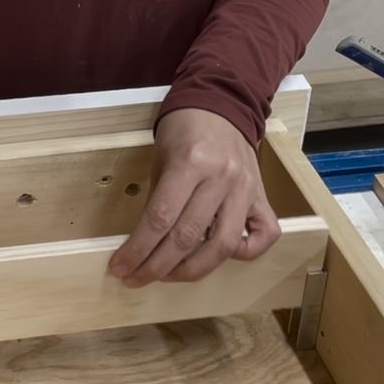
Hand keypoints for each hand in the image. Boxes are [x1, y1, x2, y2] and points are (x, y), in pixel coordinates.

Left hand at [109, 108, 279, 286]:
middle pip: (187, 237)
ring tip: (168, 276)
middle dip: (156, 266)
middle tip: (136, 278)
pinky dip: (243, 253)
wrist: (221, 105)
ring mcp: (246, 189)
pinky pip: (263, 236)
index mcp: (190, 163)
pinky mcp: (262, 197)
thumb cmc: (184, 132)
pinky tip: (218, 256)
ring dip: (191, 270)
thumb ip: (158, 201)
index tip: (120, 267)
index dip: (137, 249)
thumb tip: (142, 245)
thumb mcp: (161, 159)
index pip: (160, 218)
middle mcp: (222, 177)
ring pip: (222, 245)